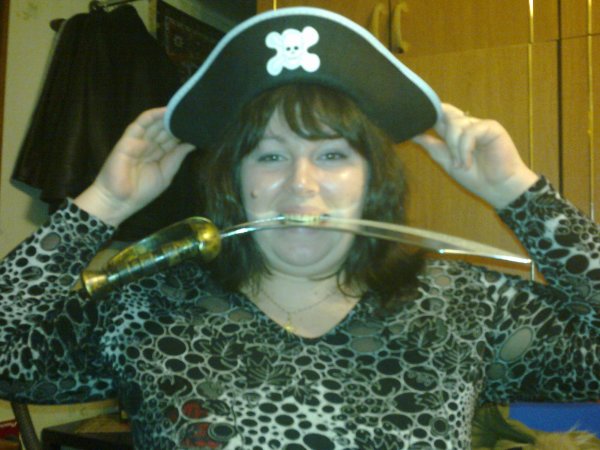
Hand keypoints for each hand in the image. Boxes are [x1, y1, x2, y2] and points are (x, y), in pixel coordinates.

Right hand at [74, 108, 195, 225]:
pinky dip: (152, 116)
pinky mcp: (128, 139)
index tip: (198, 126)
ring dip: (167, 117)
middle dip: (177, 123)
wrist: (119, 201)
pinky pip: (140, 124)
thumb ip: (177, 158)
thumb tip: (192, 144)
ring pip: (154, 124)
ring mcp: (139, 141)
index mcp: (158, 155)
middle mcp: (149, 146)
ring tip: (182, 110)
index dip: (184, 133)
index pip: (172, 139)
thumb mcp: (166, 174)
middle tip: (193, 116)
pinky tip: (165, 111)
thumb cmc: (142, 191)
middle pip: (165, 130)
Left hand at [412, 103, 538, 208]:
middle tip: (446, 153)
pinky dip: (465, 148)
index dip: (429, 116)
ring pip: (456, 124)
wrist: (497, 188)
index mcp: (455, 132)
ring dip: (454, 147)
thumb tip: (412, 134)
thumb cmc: (475, 177)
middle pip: (446, 114)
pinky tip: (468, 162)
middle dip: (442, 132)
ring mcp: (479, 125)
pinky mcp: (491, 128)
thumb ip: (431, 145)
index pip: (439, 116)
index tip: (415, 124)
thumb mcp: (446, 161)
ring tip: (460, 165)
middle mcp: (466, 126)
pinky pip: (470, 131)